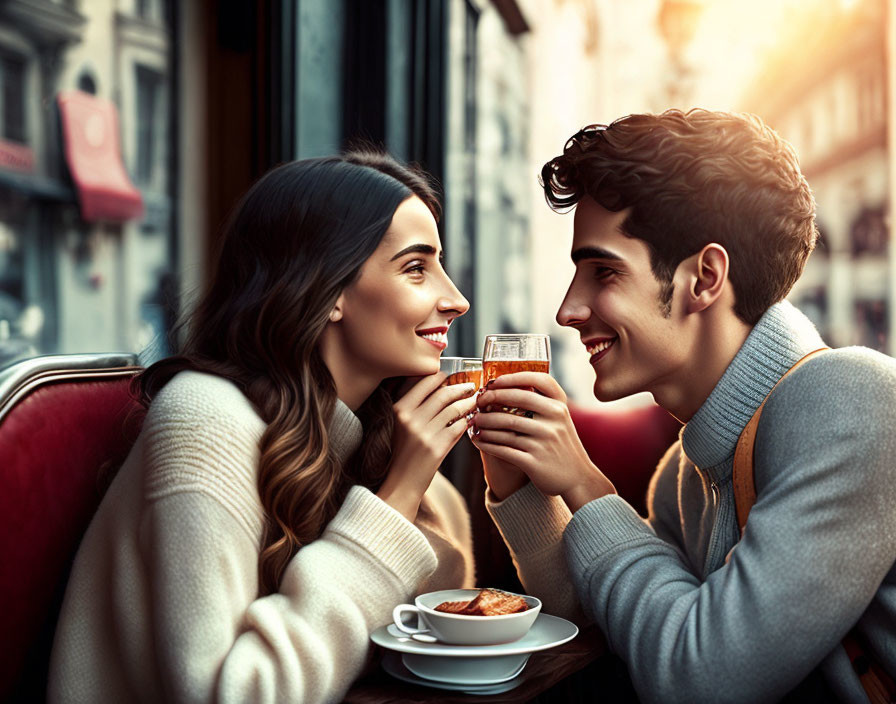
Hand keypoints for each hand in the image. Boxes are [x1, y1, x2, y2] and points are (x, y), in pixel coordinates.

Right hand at [377, 372, 477, 520]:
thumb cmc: (401, 452)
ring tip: (474, 401)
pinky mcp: (437, 448)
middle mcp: (410, 419)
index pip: (424, 383)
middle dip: (460, 388)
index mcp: (399, 409)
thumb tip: (438, 385)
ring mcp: (424, 433)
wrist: (401, 483)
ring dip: (468, 403)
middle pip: (442, 393)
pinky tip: (470, 420)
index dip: (441, 376)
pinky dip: (467, 421)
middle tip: (470, 386)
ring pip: (454, 409)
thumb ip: (414, 406)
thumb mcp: (399, 424)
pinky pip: (459, 427)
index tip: (450, 376)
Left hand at [470, 372, 615, 510]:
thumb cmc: (562, 446)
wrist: (578, 479)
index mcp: (560, 407)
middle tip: (478, 401)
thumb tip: (507, 389)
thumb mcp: (561, 421)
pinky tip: (478, 440)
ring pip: (506, 426)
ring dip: (485, 422)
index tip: (494, 381)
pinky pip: (503, 449)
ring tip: (474, 421)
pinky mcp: (534, 462)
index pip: (539, 380)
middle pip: (517, 400)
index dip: (514, 377)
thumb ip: (542, 405)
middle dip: (492, 398)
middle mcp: (554, 421)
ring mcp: (544, 441)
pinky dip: (487, 443)